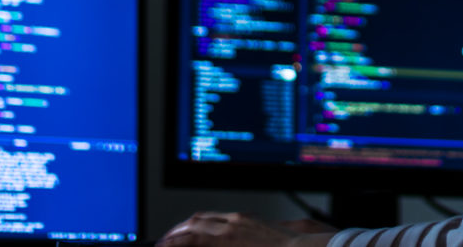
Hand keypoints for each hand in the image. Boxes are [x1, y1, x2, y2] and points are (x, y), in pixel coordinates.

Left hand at [158, 211, 334, 246]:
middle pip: (200, 220)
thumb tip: (267, 238)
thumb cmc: (298, 246)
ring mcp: (228, 231)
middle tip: (170, 239)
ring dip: (176, 235)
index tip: (190, 233)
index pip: (214, 219)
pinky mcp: (224, 242)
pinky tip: (165, 246)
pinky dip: (177, 243)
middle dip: (182, 228)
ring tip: (164, 243)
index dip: (198, 226)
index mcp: (247, 221)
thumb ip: (263, 235)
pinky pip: (193, 240)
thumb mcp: (280, 235)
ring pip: (193, 227)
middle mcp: (234, 221)